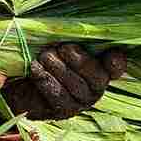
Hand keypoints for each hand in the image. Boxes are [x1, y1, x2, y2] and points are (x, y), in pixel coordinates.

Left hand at [3, 45, 126, 120]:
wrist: (23, 84)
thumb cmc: (47, 57)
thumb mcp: (60, 44)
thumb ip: (73, 38)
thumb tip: (78, 29)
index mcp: (101, 69)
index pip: (116, 68)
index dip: (117, 63)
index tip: (113, 54)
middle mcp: (96, 88)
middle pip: (95, 76)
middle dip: (77, 59)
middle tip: (61, 47)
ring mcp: (81, 102)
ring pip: (76, 86)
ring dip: (58, 67)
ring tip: (44, 56)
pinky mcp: (64, 111)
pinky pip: (57, 95)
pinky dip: (45, 78)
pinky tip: (36, 67)